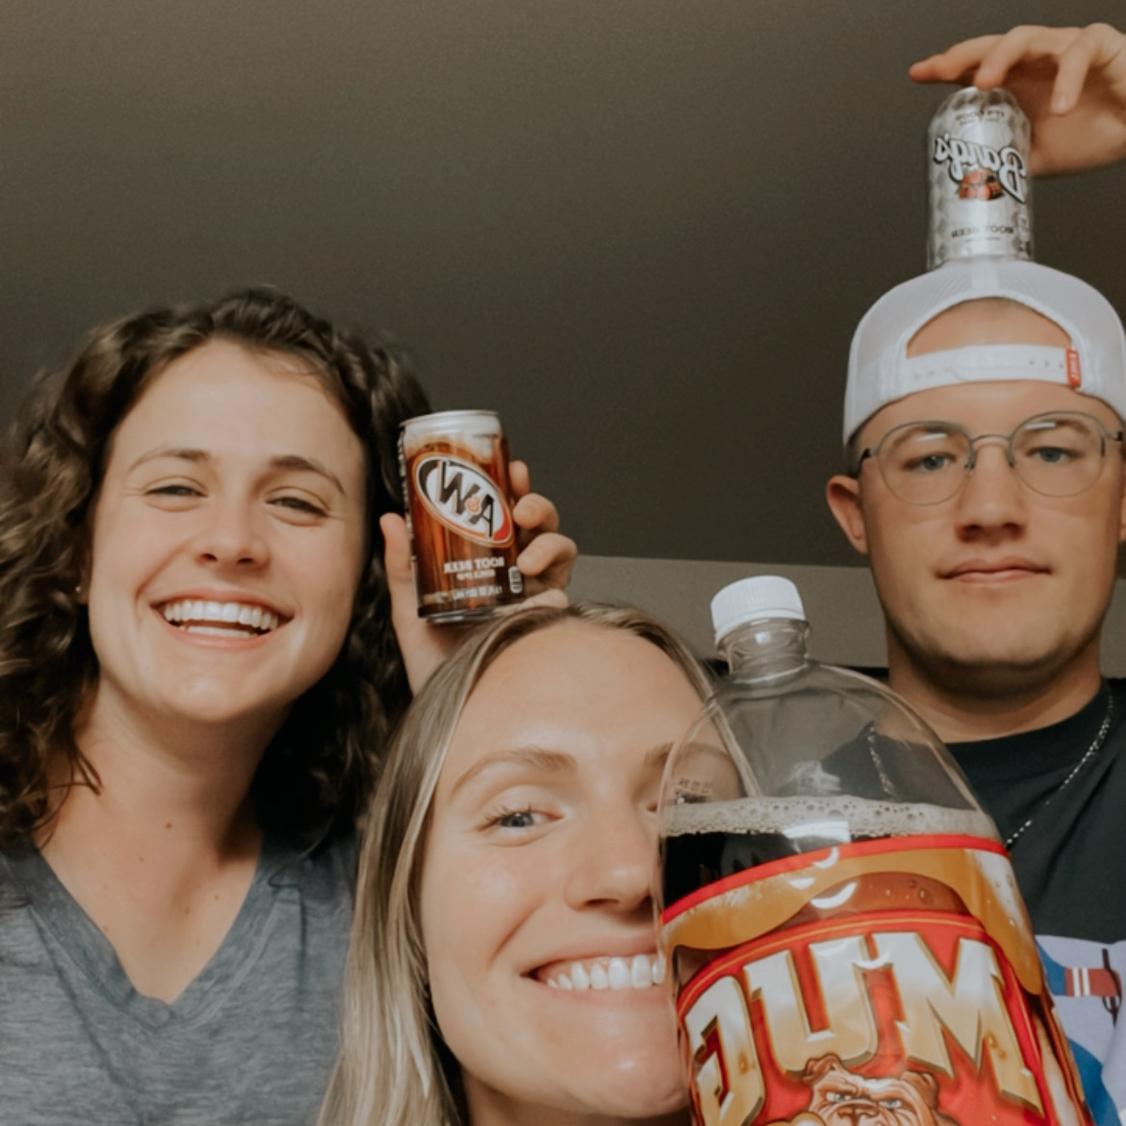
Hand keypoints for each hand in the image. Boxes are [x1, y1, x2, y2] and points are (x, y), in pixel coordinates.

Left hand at [382, 460, 576, 690]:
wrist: (446, 710)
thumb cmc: (430, 661)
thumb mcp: (409, 608)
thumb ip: (403, 567)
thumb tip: (391, 518)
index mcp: (488, 562)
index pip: (507, 515)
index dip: (515, 487)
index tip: (510, 468)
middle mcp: (516, 576)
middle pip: (540, 526)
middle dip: (538, 506)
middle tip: (520, 509)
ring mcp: (533, 599)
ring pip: (560, 553)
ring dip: (550, 543)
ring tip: (527, 556)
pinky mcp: (544, 626)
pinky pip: (561, 599)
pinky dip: (555, 591)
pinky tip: (540, 594)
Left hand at [910, 23, 1125, 173]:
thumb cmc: (1092, 134)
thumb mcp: (1037, 157)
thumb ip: (1006, 159)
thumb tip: (972, 182)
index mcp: (1018, 81)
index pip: (976, 67)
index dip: (947, 66)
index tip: (919, 73)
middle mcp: (1038, 59)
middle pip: (994, 45)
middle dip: (965, 55)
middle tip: (942, 70)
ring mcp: (1067, 48)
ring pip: (1030, 37)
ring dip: (1002, 57)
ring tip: (985, 82)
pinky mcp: (1102, 45)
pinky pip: (1080, 52)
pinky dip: (1067, 79)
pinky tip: (1061, 106)